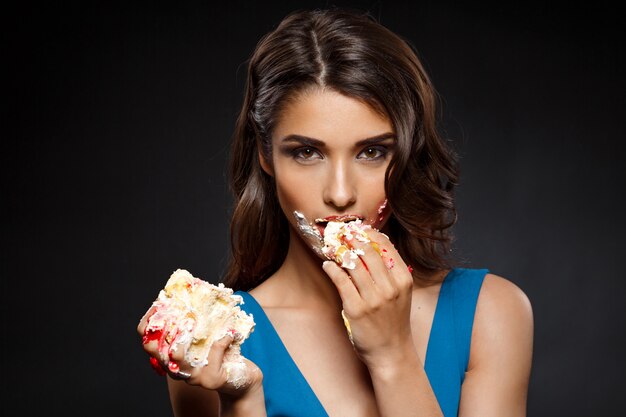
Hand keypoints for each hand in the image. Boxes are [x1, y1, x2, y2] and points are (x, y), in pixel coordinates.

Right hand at [136, 307, 262, 396]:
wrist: (239, 376)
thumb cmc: (218, 350)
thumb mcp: (204, 332)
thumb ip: (194, 317)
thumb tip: (191, 285)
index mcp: (169, 354)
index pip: (146, 338)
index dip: (149, 320)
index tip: (159, 303)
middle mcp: (174, 367)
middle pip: (152, 348)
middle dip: (161, 327)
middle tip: (175, 313)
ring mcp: (190, 376)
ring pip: (176, 356)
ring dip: (182, 336)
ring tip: (192, 321)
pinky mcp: (209, 379)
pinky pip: (213, 355)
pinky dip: (222, 340)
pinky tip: (230, 333)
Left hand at [322, 229, 415, 368]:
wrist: (391, 352)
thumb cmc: (393, 321)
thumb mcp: (401, 294)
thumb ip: (390, 273)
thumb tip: (371, 248)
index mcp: (403, 280)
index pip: (386, 247)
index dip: (370, 234)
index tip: (359, 228)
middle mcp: (390, 287)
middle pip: (368, 252)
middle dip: (353, 238)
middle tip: (342, 232)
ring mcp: (373, 299)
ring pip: (353, 264)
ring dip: (340, 251)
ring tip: (331, 246)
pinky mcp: (356, 309)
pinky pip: (341, 281)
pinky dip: (332, 269)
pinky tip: (327, 265)